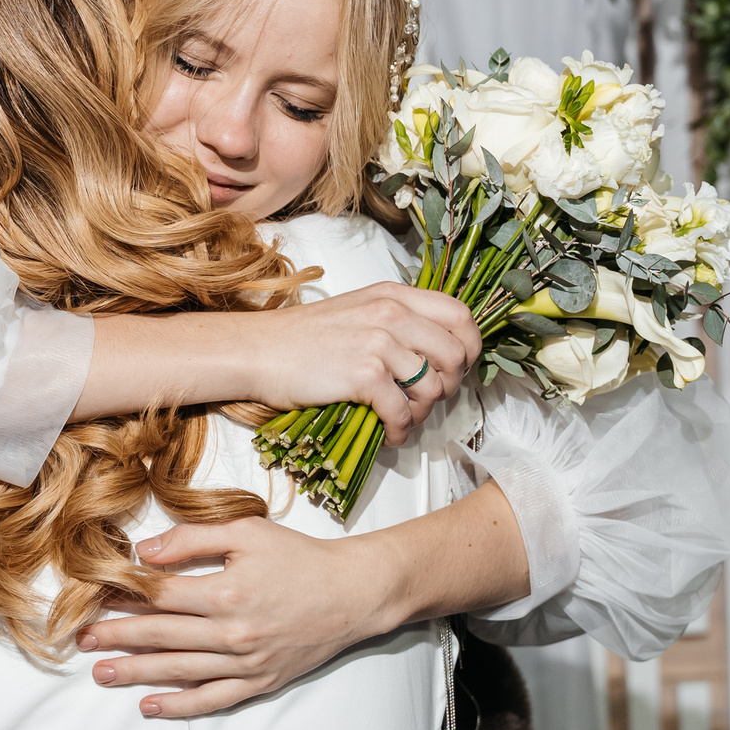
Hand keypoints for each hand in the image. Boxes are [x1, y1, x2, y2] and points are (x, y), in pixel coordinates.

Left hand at [77, 518, 409, 717]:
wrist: (353, 593)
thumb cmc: (301, 557)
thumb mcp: (247, 532)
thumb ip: (192, 538)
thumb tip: (144, 554)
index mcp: (227, 592)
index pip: (161, 597)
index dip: (125, 598)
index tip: (95, 599)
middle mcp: (233, 633)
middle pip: (162, 637)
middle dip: (118, 638)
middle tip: (82, 640)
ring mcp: (247, 663)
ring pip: (180, 671)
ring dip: (137, 673)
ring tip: (101, 673)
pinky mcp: (260, 681)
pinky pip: (212, 699)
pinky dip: (179, 705)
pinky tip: (149, 705)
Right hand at [244, 282, 478, 444]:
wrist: (259, 351)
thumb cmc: (303, 337)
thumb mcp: (358, 310)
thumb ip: (397, 321)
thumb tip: (433, 352)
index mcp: (394, 295)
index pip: (460, 315)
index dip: (470, 346)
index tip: (459, 367)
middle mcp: (392, 314)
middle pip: (455, 355)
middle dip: (450, 386)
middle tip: (428, 400)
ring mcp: (379, 343)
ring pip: (433, 388)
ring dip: (423, 413)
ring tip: (403, 419)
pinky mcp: (364, 375)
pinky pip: (403, 412)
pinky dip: (400, 431)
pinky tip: (388, 434)